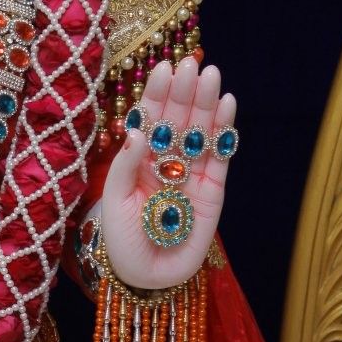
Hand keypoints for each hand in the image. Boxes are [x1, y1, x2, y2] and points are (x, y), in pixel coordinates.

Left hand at [98, 55, 235, 290]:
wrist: (146, 276)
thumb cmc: (122, 240)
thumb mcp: (114, 202)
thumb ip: (125, 166)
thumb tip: (136, 130)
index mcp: (139, 158)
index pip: (149, 119)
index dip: (157, 94)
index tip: (163, 68)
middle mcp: (167, 160)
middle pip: (178, 120)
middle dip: (185, 92)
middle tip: (191, 65)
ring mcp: (192, 173)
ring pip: (201, 132)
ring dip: (207, 104)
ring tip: (212, 76)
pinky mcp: (213, 190)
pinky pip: (220, 157)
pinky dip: (224, 132)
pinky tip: (227, 106)